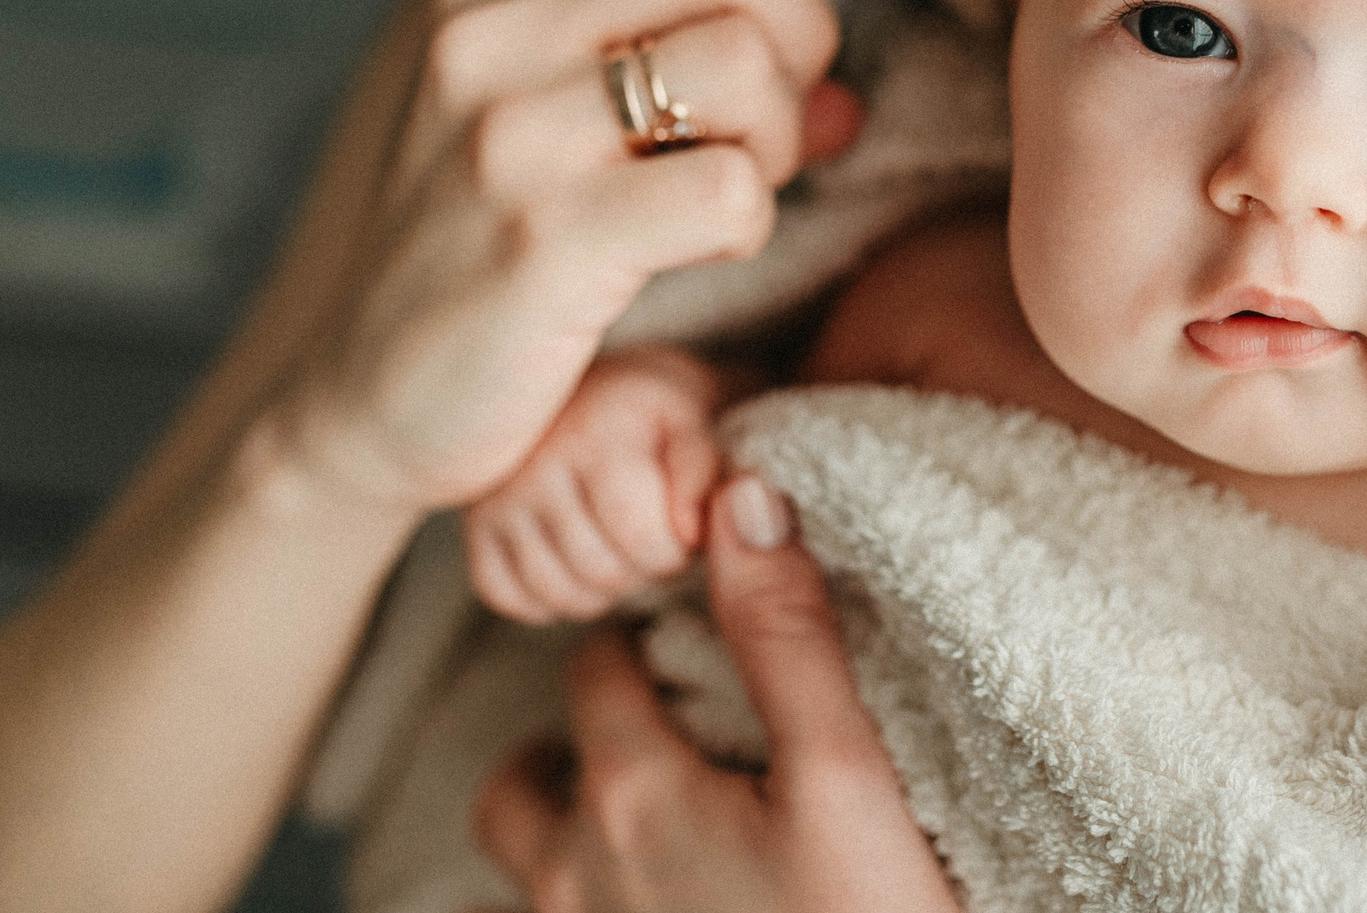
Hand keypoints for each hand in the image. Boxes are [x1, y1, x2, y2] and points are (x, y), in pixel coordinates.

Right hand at [272, 0, 893, 516]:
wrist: (365, 406)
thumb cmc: (488, 257)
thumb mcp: (566, 123)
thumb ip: (690, 48)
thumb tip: (853, 9)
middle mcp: (488, 40)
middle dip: (799, 44)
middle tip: (769, 132)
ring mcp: (508, 138)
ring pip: (743, 69)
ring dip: (777, 143)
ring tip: (726, 195)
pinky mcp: (543, 241)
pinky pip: (729, 193)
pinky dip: (749, 224)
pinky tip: (697, 253)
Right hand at [465, 348, 725, 622]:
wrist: (589, 388)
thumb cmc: (649, 412)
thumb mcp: (692, 420)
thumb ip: (704, 471)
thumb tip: (690, 533)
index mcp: (596, 432)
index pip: (642, 538)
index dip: (675, 551)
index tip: (681, 530)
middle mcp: (534, 463)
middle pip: (600, 571)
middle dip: (640, 571)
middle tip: (649, 540)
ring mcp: (495, 498)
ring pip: (556, 593)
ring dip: (600, 590)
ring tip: (617, 550)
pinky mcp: (474, 528)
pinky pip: (508, 597)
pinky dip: (545, 597)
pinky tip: (572, 562)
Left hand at [475, 475, 961, 912]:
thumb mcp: (850, 781)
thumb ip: (789, 637)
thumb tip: (741, 494)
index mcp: (632, 797)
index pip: (594, 668)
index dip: (635, 637)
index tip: (679, 633)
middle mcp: (574, 879)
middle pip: (523, 777)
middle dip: (576, 739)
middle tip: (655, 725)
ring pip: (517, 877)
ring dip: (555, 834)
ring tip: (637, 822)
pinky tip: (633, 903)